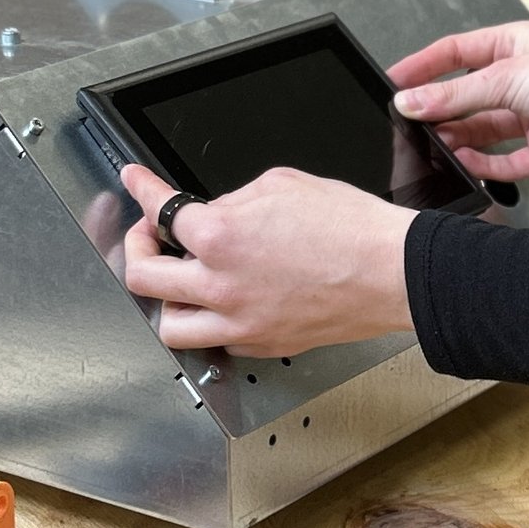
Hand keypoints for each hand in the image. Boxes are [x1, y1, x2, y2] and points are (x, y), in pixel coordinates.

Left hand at [119, 163, 414, 354]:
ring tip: (179, 279)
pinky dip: (210, 319)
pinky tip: (222, 300)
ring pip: (168, 326)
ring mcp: (239, 322)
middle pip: (142, 276)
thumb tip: (213, 212)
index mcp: (221, 237)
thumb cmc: (351, 228)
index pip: (159, 211)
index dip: (141, 190)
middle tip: (148, 234)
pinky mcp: (262, 343)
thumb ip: (233, 199)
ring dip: (165, 299)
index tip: (135, 183)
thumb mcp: (281, 184)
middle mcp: (221, 286)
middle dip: (137, 247)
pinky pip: (216, 338)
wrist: (393, 272)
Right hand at [388, 23, 528, 182]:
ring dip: (457, 139)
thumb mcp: (506, 78)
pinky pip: (505, 160)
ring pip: (482, 130)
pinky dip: (484, 164)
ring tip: (433, 146)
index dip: (422, 66)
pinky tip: (466, 165)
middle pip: (465, 96)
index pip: (454, 53)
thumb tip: (412, 100)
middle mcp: (520, 80)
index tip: (394, 80)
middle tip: (409, 121)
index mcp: (510, 47)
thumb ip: (454, 95)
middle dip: (438, 110)